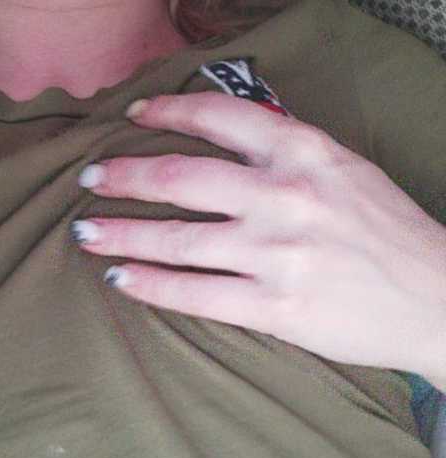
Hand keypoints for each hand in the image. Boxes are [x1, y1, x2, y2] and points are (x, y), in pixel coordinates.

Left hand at [72, 92, 445, 377]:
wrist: (436, 298)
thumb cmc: (386, 229)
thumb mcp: (342, 167)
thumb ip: (283, 151)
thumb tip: (220, 138)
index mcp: (305, 152)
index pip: (218, 116)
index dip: (166, 112)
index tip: (133, 117)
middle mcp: (285, 196)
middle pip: (180, 177)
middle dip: (123, 176)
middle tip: (89, 178)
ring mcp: (277, 254)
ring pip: (176, 240)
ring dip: (121, 234)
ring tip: (86, 232)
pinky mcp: (274, 307)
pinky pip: (195, 294)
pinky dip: (150, 286)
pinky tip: (120, 278)